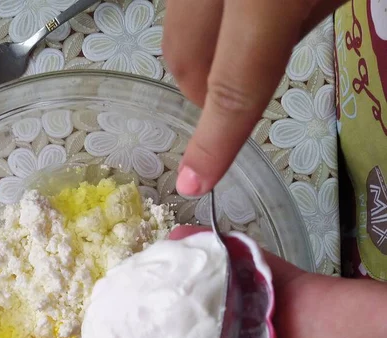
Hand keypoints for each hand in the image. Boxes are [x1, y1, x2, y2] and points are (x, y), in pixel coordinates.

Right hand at [163, 0, 345, 195]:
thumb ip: (297, 26)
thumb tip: (268, 53)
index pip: (233, 85)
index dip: (215, 142)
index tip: (195, 184)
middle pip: (184, 60)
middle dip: (201, 95)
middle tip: (234, 103)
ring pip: (176, 30)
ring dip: (200, 57)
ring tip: (241, 47)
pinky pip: (186, 4)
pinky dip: (205, 23)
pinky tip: (236, 13)